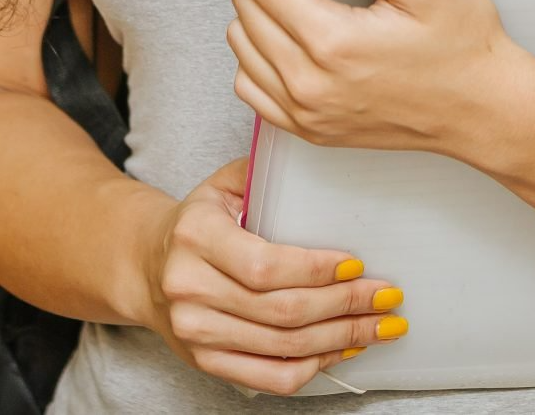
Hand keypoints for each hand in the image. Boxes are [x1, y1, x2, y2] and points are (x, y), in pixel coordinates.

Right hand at [130, 156, 406, 393]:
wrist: (147, 268)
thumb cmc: (198, 223)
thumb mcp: (221, 186)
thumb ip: (263, 173)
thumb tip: (321, 157)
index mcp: (195, 237)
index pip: (265, 265)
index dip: (316, 270)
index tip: (357, 265)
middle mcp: (190, 289)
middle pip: (281, 311)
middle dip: (344, 306)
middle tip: (387, 297)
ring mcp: (196, 333)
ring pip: (283, 347)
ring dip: (341, 338)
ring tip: (379, 325)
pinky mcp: (206, 363)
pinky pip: (270, 377)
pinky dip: (314, 366)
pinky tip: (343, 348)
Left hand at [228, 0, 533, 160]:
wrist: (484, 110)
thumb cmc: (464, 48)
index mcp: (333, 43)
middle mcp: (309, 84)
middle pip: (244, 11)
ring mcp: (306, 114)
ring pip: (242, 48)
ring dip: (260, 15)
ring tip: (300, 1)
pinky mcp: (310, 131)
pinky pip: (252, 88)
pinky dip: (259, 58)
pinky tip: (291, 41)